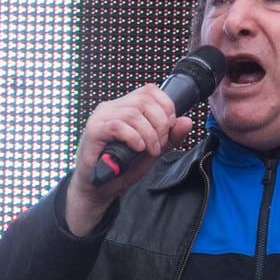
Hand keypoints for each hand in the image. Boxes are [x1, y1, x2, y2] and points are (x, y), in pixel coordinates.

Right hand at [65, 84, 193, 235]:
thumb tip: (186, 121)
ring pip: (133, 113)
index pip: (149, 90)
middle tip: (159, 144)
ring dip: (149, 134)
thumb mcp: (152, 150)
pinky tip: (137, 148)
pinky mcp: (93, 130)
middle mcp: (112, 107)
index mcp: (124, 106)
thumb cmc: (121, 168)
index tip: (169, 128)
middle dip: (160, 123)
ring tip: (150, 150)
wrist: (99, 188)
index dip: (166, 106)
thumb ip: (169, 137)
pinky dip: (133, 137)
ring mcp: (101, 117)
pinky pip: (118, 126)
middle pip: (144, 100)